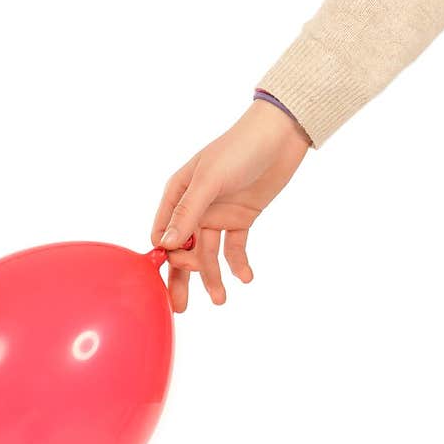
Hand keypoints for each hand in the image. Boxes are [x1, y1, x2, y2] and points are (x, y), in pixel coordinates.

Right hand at [152, 99, 309, 311]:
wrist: (279, 136)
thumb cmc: (239, 149)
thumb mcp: (210, 180)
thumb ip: (188, 212)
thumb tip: (167, 244)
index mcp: (178, 194)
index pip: (164, 233)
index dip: (168, 254)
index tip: (179, 266)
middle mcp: (195, 207)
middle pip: (183, 250)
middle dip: (183, 277)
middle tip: (183, 307)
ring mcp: (218, 214)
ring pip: (209, 254)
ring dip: (213, 276)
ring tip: (221, 300)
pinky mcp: (241, 219)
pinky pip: (235, 248)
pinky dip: (238, 263)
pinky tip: (245, 278)